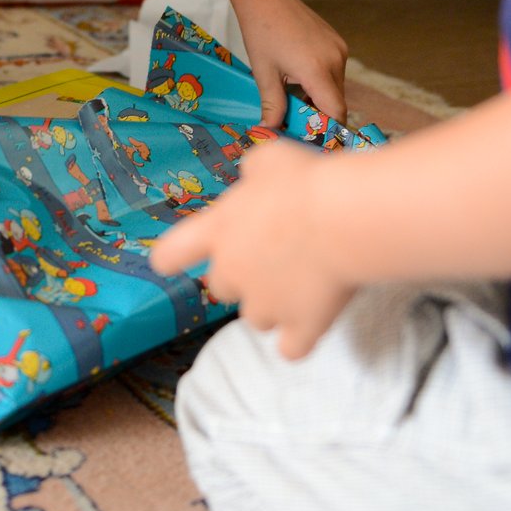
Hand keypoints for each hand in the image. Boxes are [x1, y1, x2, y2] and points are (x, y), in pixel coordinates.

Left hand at [151, 137, 352, 357]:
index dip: (171, 258)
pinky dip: (298, 340)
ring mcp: (266, 306)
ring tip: (302, 283)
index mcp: (218, 231)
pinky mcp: (302, 327)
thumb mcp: (269, 160)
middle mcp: (233, 273)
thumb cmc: (302, 181)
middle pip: (221, 287)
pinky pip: (291, 350)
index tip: (169, 262)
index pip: (172, 253)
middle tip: (274, 256)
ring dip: (272, 306)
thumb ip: (253, 172)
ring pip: (256, 318)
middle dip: (241, 277)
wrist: (341, 218)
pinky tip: (310, 325)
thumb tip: (251, 179)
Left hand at [235, 0, 347, 128]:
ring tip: (292, 96)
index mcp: (318, 70)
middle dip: (318, 115)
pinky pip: (334, 72)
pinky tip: (298, 78)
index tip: (312, 141)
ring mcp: (339, 49)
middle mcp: (336, 60)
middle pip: (336, 101)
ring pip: (336, 87)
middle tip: (294, 121)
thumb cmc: (260, 33)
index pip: (335, 112)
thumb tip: (271, 133)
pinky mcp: (337, 42)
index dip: (327, 130)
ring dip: (319, 98)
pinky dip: (321, 82)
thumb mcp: (264, 74)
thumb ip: (273, 106)